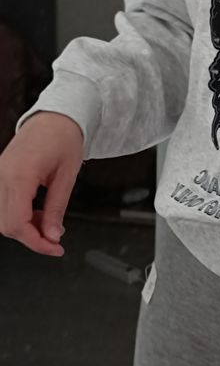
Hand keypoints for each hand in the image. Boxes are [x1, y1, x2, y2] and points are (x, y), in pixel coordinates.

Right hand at [0, 112, 83, 256]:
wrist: (55, 117)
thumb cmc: (64, 138)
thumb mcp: (67, 176)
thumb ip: (57, 208)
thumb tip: (53, 235)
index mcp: (20, 174)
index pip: (17, 223)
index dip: (36, 242)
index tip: (54, 248)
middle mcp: (2, 175)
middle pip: (6, 224)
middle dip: (31, 237)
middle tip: (55, 238)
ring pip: (2, 217)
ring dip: (25, 227)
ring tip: (49, 222)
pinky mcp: (0, 174)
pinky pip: (3, 204)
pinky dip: (19, 215)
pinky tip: (38, 213)